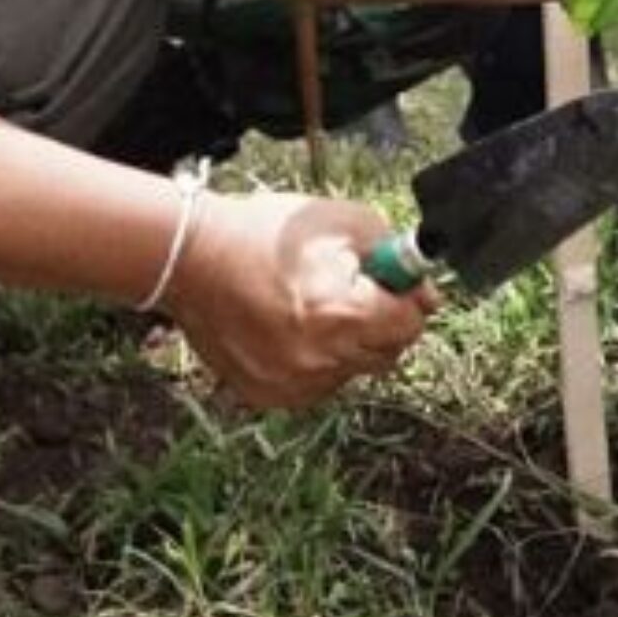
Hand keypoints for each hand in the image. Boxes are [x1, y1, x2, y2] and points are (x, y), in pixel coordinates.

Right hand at [160, 189, 432, 408]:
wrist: (192, 258)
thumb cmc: (264, 233)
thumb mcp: (342, 221)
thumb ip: (394, 254)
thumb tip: (425, 293)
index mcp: (342, 313)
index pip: (410, 325)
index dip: (404, 299)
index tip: (389, 284)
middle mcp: (321, 358)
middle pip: (386, 353)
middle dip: (379, 322)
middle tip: (350, 291)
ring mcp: (293, 383)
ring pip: (351, 371)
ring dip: (345, 344)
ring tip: (310, 306)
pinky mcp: (270, 395)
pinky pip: (315, 384)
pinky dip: (313, 361)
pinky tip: (288, 328)